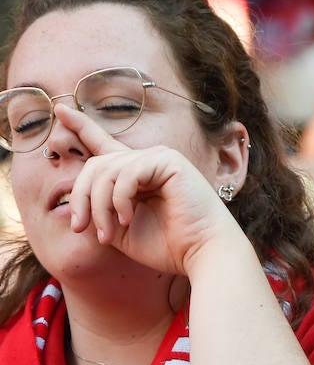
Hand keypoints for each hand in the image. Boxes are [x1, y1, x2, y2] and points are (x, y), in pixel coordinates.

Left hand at [58, 104, 242, 276]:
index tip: (60, 111)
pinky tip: (127, 219)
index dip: (82, 126)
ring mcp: (160, 158)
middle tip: (80, 228)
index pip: (105, 145)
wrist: (201, 253)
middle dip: (81, 198)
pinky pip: (126, 174)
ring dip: (99, 206)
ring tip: (105, 233)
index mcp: (137, 175)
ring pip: (107, 170)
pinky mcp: (169, 161)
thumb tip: (77, 200)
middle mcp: (148, 161)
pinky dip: (119, 200)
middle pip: (96, 165)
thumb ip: (99, 208)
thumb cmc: (166, 246)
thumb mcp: (119, 228)